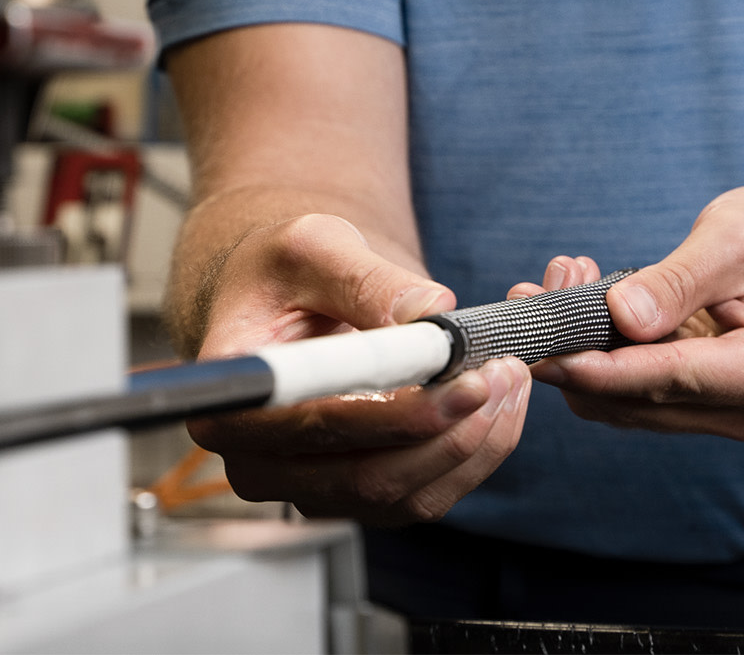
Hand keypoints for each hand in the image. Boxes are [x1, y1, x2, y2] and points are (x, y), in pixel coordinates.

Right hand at [185, 213, 531, 524]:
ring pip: (405, 497)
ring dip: (474, 445)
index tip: (465, 382)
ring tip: (511, 379)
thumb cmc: (284, 272)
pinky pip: (423, 496)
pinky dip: (473, 456)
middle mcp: (258, 462)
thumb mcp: (313, 246)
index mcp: (232, 401)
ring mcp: (307, 489)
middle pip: (369, 478)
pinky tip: (498, 405)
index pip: (318, 427)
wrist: (286, 300)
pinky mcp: (353, 496)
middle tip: (506, 373)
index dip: (399, 415)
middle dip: (452, 431)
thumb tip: (431, 313)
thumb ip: (364, 277)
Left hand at [518, 186, 743, 440]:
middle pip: (636, 400)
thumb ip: (677, 281)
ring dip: (582, 350)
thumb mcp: (735, 237)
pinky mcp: (704, 402)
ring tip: (560, 282)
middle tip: (534, 289)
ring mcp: (727, 412)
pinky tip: (584, 301)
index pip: (664, 379)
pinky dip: (603, 352)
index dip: (595, 367)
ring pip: (627, 401)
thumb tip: (620, 317)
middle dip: (576, 351)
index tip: (539, 349)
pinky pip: (637, 389)